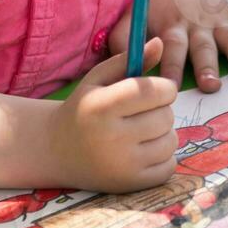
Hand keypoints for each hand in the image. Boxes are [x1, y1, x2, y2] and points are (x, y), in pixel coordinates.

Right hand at [51, 36, 177, 192]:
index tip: (155, 89)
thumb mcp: (99, 78)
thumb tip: (161, 42)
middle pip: (166, 116)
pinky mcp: (131, 185)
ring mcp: (122, 166)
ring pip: (171, 141)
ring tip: (141, 131)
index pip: (155, 91)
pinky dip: (163, 157)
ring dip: (163, 133)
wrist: (56, 152)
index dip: (164, 87)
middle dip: (161, 110)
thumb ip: (131, 60)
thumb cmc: (83, 108)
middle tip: (142, 113)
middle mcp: (111, 138)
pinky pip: (169, 166)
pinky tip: (143, 151)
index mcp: (102, 106)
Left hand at [109, 0, 227, 92]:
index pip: (171, 49)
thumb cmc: (150, 3)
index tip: (171, 87)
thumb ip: (124, 40)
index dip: (171, 67)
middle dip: (207, 66)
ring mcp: (215, 18)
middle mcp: (195, 24)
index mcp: (170, 27)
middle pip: (202, 46)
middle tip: (211, 86)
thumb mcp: (132, 18)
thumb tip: (122, 67)